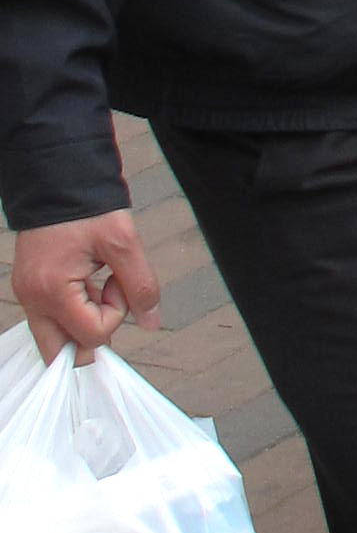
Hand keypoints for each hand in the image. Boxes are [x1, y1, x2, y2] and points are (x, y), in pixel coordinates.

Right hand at [11, 211, 161, 363]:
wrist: (57, 177)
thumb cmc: (86, 204)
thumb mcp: (123, 240)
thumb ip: (141, 285)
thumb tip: (152, 323)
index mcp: (52, 290)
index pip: (91, 336)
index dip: (116, 315)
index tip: (118, 281)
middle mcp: (32, 299)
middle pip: (62, 355)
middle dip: (93, 336)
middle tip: (110, 301)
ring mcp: (27, 296)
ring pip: (56, 339)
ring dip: (83, 324)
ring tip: (98, 285)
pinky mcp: (30, 288)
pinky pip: (51, 320)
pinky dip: (73, 312)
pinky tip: (86, 284)